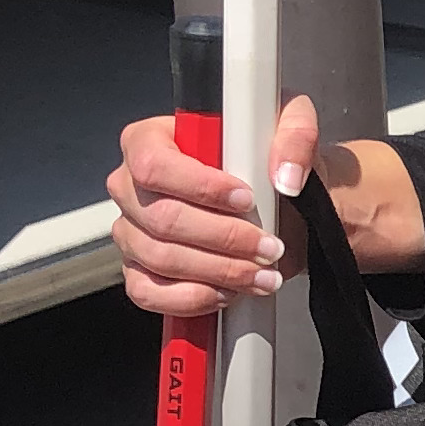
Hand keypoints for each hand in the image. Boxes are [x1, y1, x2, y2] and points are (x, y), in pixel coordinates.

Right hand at [106, 92, 314, 317]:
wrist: (278, 203)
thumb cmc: (268, 159)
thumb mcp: (290, 127)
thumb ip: (295, 136)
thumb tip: (285, 177)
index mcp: (149, 139)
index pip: (155, 164)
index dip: (199, 186)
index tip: (246, 200)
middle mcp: (129, 184)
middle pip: (162, 218)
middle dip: (224, 239)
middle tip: (269, 249)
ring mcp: (130, 230)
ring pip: (159, 258)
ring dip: (218, 272)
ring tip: (261, 274)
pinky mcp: (138, 269)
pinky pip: (147, 292)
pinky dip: (192, 298)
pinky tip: (228, 292)